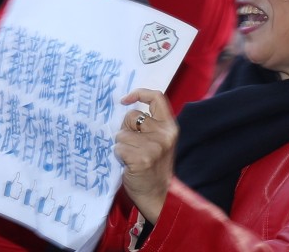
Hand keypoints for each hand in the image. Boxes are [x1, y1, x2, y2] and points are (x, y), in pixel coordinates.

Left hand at [113, 89, 176, 223]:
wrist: (158, 195)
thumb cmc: (154, 167)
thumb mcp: (158, 141)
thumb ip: (148, 125)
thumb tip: (123, 107)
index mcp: (170, 127)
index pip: (157, 97)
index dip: (139, 93)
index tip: (124, 100)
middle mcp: (164, 135)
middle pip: (131, 116)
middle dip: (126, 129)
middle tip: (133, 146)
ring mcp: (153, 147)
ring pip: (121, 134)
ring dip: (121, 145)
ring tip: (132, 157)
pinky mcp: (141, 159)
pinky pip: (118, 148)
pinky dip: (118, 155)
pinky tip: (129, 165)